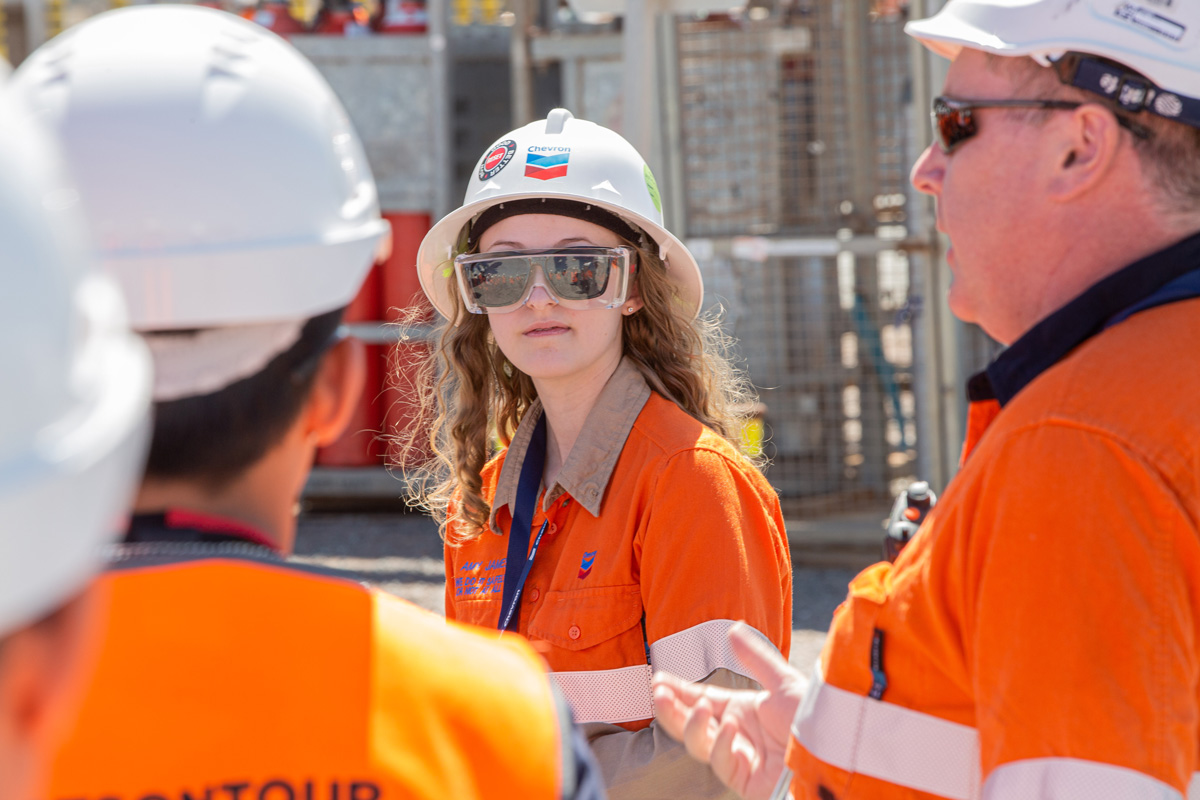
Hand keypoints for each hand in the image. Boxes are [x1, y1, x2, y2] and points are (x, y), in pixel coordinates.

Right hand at [652, 622, 806, 799]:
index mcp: (741, 710)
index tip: (657, 679)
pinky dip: (721, 743)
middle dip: (670, 709)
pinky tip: (729, 728)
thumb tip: (732, 630)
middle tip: (659, 693)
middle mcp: (735, 733)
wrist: (836, 752)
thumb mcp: (784, 684)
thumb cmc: (814, 717)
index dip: (677, 690)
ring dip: (692, 724)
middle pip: (690, 722)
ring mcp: (738, 757)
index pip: (699, 698)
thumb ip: (756, 660)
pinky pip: (721, 762)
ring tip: (702, 706)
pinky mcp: (745, 779)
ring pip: (698, 743)